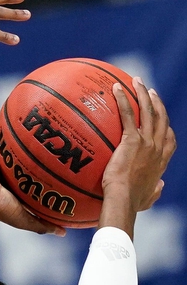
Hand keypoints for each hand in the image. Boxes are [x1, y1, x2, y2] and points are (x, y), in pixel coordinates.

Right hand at [0, 130, 65, 235]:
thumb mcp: (23, 219)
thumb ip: (41, 225)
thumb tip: (64, 233)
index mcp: (17, 189)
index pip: (38, 183)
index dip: (53, 177)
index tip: (72, 171)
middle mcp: (10, 173)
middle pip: (31, 162)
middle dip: (46, 154)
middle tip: (65, 145)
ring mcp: (1, 159)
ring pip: (19, 146)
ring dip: (30, 136)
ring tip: (46, 125)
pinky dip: (5, 122)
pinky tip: (19, 110)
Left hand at [99, 78, 176, 231]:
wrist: (124, 200)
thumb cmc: (133, 204)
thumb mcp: (149, 199)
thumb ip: (155, 192)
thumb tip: (159, 188)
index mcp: (162, 160)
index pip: (169, 138)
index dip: (166, 125)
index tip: (161, 116)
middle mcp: (158, 147)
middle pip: (161, 117)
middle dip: (156, 101)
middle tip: (149, 90)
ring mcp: (147, 142)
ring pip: (148, 111)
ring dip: (143, 93)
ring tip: (136, 81)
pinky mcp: (132, 140)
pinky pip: (127, 114)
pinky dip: (123, 99)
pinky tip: (116, 88)